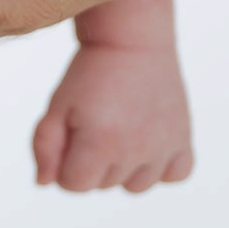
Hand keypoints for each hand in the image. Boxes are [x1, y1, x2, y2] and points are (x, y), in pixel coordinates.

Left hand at [33, 40, 193, 192]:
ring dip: (125, 167)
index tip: (71, 132)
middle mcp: (136, 151)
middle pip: (103, 185)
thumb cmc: (89, 74)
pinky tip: (149, 142)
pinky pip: (175, 175)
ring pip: (136, 186)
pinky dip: (162, 166)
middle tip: (98, 120)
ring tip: (122, 130)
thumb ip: (44, 147)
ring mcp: (163, 147)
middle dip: (92, 160)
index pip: (74, 186)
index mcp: (100, 144)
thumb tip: (44, 183)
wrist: (133, 40)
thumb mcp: (56, 106)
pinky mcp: (183, 139)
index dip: (65, 162)